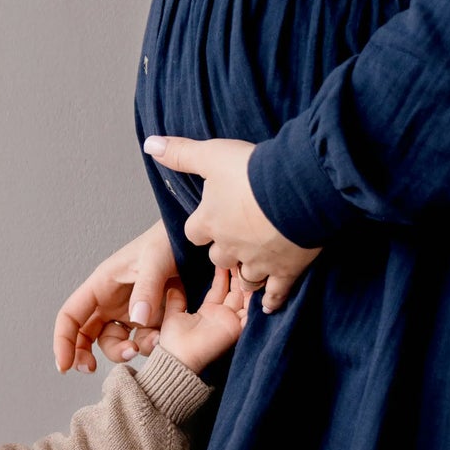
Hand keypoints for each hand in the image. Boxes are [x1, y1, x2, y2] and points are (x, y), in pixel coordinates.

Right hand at [54, 220, 180, 374]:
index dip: (63, 341)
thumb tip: (137, 318)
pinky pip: (138, 340)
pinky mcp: (148, 318)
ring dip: (121, 352)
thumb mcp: (156, 260)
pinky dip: (144, 347)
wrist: (193, 243)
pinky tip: (159, 342)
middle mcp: (110, 300)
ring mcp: (128, 311)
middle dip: (83, 354)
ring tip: (138, 350)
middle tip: (90, 369)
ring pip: (112, 342)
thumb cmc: (168, 241)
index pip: (70, 316)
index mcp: (101, 285)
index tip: (64, 366)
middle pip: (85, 334)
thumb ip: (147, 289)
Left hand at [142, 135, 320, 312]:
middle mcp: (229, 247)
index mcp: (209, 221)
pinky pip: (275, 292)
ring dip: (246, 274)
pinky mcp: (284, 270)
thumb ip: (180, 153)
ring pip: (245, 278)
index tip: (210, 220)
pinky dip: (272, 299)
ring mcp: (257, 261)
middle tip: (236, 242)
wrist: (299, 188)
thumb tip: (150, 144)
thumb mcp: (212, 155)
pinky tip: (268, 304)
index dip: (202, 227)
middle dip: (225, 253)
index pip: (193, 233)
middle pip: (218, 258)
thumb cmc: (253, 171)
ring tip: (252, 268)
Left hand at [155, 266, 247, 373]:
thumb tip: (172, 283)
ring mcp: (231, 322)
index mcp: (208, 311)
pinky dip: (254, 300)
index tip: (224, 256)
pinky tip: (256, 283)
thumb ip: (176, 298)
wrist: (177, 359)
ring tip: (247, 263)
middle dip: (238, 274)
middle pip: (235, 291)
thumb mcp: (173, 313)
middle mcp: (222, 316)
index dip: (222, 274)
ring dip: (247, 283)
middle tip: (239, 255)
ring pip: (245, 299)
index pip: (219, 288)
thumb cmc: (172, 340)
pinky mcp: (236, 328)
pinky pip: (250, 313)